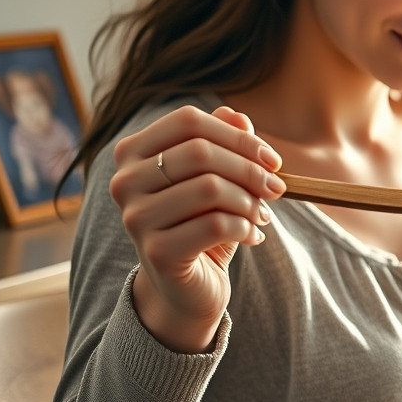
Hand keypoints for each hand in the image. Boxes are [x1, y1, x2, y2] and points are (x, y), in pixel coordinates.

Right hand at [111, 105, 284, 352]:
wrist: (186, 286)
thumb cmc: (201, 222)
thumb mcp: (216, 178)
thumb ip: (224, 142)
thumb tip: (238, 115)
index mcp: (133, 152)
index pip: (188, 121)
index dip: (238, 136)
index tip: (272, 160)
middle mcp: (125, 181)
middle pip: (201, 152)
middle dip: (250, 170)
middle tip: (276, 189)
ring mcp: (135, 217)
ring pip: (210, 188)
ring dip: (250, 201)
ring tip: (262, 214)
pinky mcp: (155, 251)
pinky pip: (215, 225)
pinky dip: (245, 227)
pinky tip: (253, 235)